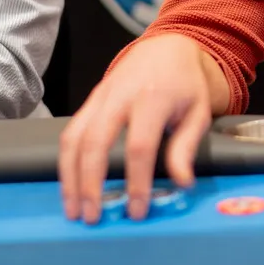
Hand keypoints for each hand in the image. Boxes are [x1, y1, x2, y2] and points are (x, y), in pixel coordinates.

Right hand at [59, 34, 216, 224]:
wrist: (166, 47)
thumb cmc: (185, 83)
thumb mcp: (198, 111)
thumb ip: (186, 146)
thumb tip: (182, 183)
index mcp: (153, 97)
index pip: (140, 145)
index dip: (136, 180)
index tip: (137, 209)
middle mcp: (120, 95)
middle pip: (95, 142)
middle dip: (90, 183)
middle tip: (93, 217)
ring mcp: (100, 97)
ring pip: (73, 138)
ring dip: (69, 177)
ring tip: (74, 209)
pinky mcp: (88, 101)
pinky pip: (69, 132)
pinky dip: (65, 162)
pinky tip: (70, 186)